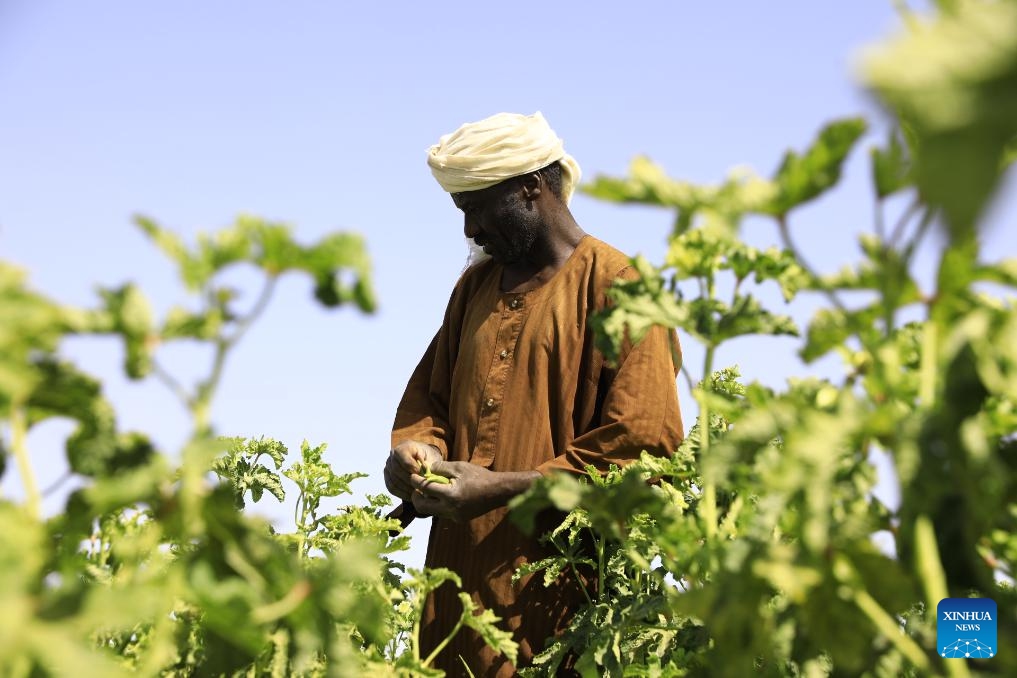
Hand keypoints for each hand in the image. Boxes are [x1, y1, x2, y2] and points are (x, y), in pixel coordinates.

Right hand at [385, 440, 441, 500]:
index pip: (403, 457)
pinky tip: (411, 496)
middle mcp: (393, 455)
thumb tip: (424, 469)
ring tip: (418, 493)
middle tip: (420, 487)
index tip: (421, 474)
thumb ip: (429, 464)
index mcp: (405, 446)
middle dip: (409, 480)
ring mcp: (388, 466)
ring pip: (393, 480)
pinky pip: (391, 487)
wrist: (423, 459)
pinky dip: (401, 494)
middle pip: (396, 470)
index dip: (412, 467)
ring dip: (406, 489)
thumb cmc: (429, 458)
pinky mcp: (387, 476)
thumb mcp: (432, 458)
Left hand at [409, 461, 539, 521]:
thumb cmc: (479, 476)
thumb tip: (426, 469)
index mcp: (450, 495)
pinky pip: (442, 513)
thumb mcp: (459, 467)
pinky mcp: (459, 519)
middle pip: (422, 507)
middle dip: (416, 497)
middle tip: (416, 488)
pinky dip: (439, 504)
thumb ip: (440, 468)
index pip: (425, 489)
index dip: (415, 481)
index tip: (412, 476)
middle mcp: (450, 509)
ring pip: (432, 511)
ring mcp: (455, 516)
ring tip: (429, 490)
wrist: (498, 491)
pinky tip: (443, 495)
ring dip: (427, 501)